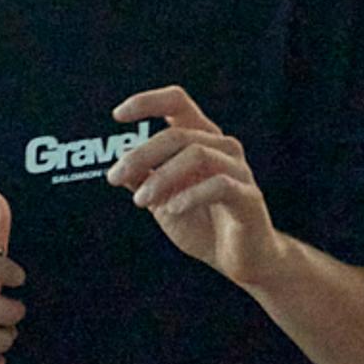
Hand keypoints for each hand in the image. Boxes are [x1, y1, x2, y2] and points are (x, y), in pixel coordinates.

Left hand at [108, 85, 278, 286]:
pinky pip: (219, 185)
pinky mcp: (249, 197)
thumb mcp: (162, 202)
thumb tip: (117, 167)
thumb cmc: (204, 226)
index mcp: (201, 140)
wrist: (241, 261)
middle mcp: (222, 147)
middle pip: (178, 134)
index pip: (178, 103)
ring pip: (197, 154)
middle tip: (114, 176)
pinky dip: (191, 195)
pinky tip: (173, 209)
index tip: (118, 115)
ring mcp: (238, 170)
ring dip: (162, 177)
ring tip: (142, 200)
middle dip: (141, 155)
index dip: (148, 102)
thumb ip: (142, 182)